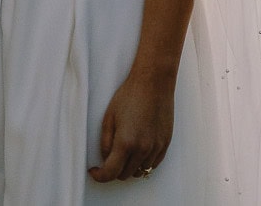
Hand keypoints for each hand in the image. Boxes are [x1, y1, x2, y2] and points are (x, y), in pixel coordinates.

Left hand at [88, 67, 173, 182]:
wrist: (153, 83)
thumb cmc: (129, 96)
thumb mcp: (109, 117)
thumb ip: (105, 142)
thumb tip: (105, 159)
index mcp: (125, 143)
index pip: (111, 173)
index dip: (100, 176)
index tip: (95, 171)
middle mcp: (142, 149)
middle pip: (125, 175)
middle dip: (114, 171)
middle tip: (108, 159)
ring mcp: (156, 148)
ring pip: (140, 172)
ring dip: (130, 167)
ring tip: (124, 153)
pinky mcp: (165, 143)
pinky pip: (153, 164)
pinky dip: (143, 162)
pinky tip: (137, 151)